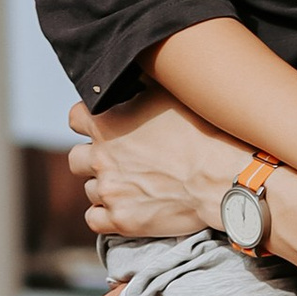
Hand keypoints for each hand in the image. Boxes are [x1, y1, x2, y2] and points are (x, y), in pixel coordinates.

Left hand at [68, 90, 250, 243]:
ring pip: (90, 189)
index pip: (75, 119)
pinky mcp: (121, 220)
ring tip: (132, 184)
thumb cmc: (200, 132)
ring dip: (105, 186)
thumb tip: (130, 75)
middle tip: (119, 160)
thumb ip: (137, 86)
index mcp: (106, 123)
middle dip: (94, 158)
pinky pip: (94, 219)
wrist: (221, 177)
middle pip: (76, 159)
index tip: (105, 126)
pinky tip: (123, 206)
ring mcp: (110, 191)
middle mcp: (101, 157)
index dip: (89, 121)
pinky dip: (105, 214)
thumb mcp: (166, 94)